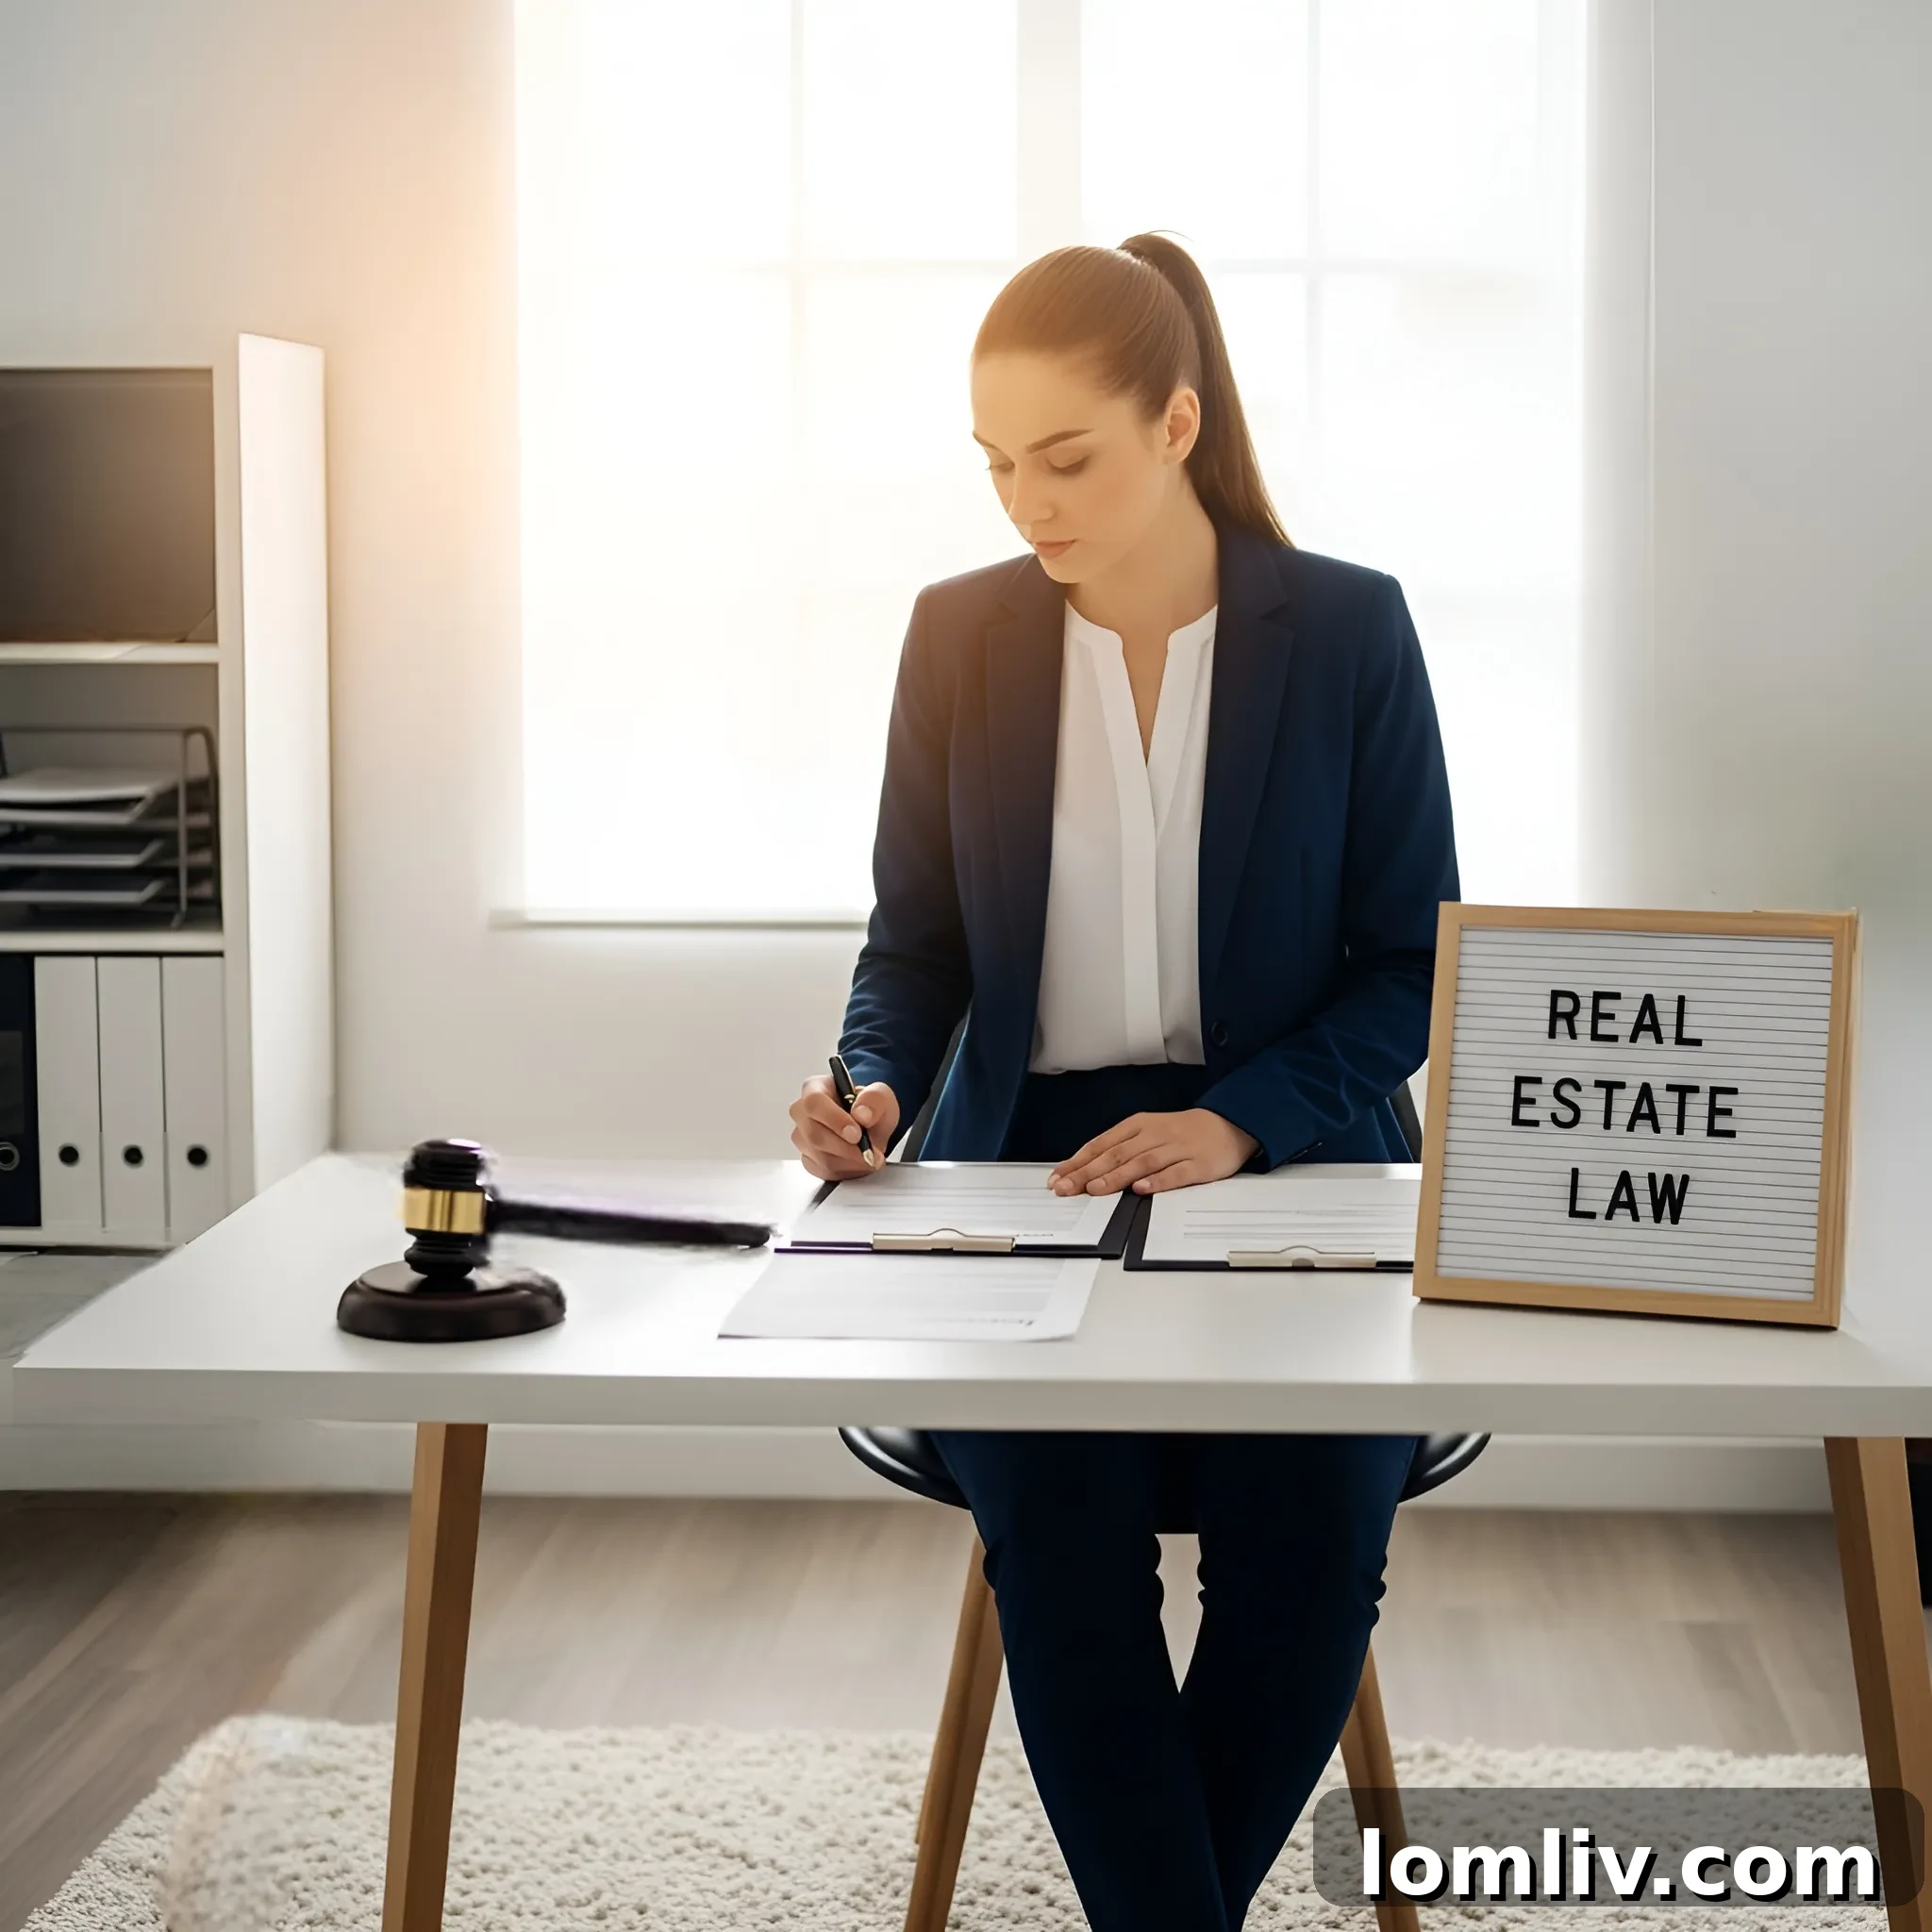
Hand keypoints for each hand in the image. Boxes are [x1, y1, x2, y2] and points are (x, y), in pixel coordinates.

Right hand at [791, 1074, 900, 1179]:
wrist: (871, 1128)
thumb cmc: (868, 1107)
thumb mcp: (881, 1096)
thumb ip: (874, 1098)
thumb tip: (862, 1114)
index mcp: (814, 1088)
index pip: (814, 1102)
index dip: (834, 1119)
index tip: (856, 1133)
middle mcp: (802, 1112)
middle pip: (814, 1134)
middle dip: (847, 1147)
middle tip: (870, 1149)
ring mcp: (802, 1138)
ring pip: (820, 1156)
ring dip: (850, 1160)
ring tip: (870, 1154)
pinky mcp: (808, 1160)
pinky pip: (824, 1170)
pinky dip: (847, 1169)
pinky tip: (858, 1161)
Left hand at [1049, 1108, 1257, 1196]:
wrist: (1228, 1124)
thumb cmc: (1182, 1133)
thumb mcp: (1148, 1133)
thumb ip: (1121, 1150)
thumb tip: (1085, 1171)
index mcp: (1138, 1126)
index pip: (1101, 1144)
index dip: (1077, 1162)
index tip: (1056, 1178)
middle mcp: (1154, 1135)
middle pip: (1116, 1154)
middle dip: (1087, 1172)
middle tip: (1065, 1188)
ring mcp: (1177, 1149)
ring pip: (1142, 1163)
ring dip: (1116, 1177)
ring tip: (1095, 1189)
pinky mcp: (1198, 1164)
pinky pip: (1176, 1174)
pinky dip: (1158, 1181)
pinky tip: (1142, 1189)